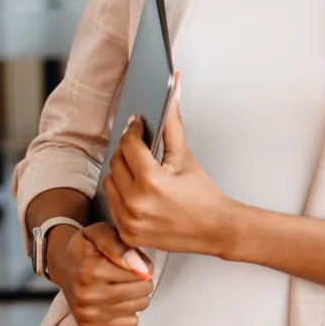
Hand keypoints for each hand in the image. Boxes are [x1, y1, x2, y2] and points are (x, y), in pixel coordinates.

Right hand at [46, 222, 152, 325]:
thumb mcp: (100, 232)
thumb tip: (140, 266)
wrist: (63, 266)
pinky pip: (129, 324)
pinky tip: (117, 301)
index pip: (140, 274)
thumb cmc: (86, 248)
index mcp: (91, 270)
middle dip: (142, 281)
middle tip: (128, 275)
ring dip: (136, 296)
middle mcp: (87, 295)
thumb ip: (121, 245)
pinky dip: (128, 312)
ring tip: (122, 286)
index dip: (142, 266)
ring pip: (139, 308)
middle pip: (142, 292)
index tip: (132, 262)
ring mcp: (87, 313)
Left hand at [102, 91, 238, 257]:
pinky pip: (113, 205)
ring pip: (109, 183)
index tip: (138, 126)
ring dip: (121, 172)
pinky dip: (122, 194)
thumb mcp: (186, 157)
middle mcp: (136, 203)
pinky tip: (139, 191)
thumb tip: (173, 93)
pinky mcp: (127, 232)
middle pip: (115, 163)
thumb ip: (173, 124)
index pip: (129, 145)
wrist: (215, 228)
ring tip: (140, 170)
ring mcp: (129, 220)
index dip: (133, 131)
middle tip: (139, 146)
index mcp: (151, 181)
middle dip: (126, 150)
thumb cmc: (204, 195)